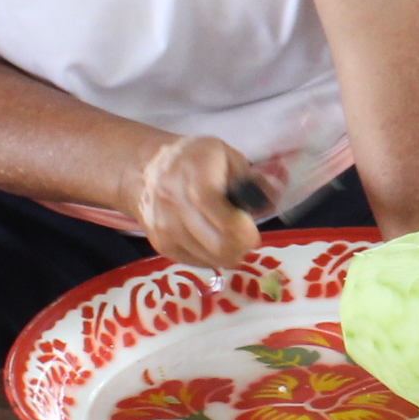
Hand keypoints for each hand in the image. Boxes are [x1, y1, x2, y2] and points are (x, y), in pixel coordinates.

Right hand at [129, 135, 264, 269]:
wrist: (147, 170)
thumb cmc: (196, 160)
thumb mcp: (228, 156)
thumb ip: (252, 179)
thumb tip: (271, 197)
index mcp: (195, 176)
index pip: (221, 216)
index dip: (243, 230)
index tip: (253, 230)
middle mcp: (174, 203)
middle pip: (218, 245)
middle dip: (241, 246)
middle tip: (247, 237)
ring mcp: (165, 227)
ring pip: (210, 259)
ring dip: (228, 253)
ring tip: (230, 236)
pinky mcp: (161, 245)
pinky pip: (197, 262)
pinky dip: (211, 257)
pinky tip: (212, 240)